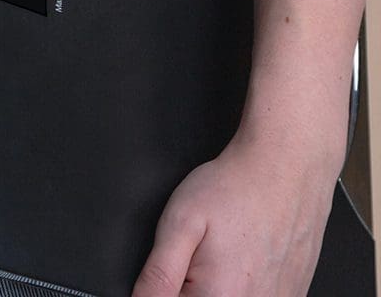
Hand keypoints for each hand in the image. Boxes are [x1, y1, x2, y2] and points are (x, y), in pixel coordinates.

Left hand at [130, 131, 338, 295]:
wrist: (286, 167)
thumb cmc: (235, 188)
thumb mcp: (178, 224)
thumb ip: (158, 273)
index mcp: (220, 295)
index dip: (168, 286)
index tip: (178, 263)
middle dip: (192, 284)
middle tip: (201, 252)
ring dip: (219, 284)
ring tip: (226, 249)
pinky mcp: (293, 293)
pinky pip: (258, 296)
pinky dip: (245, 282)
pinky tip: (245, 254)